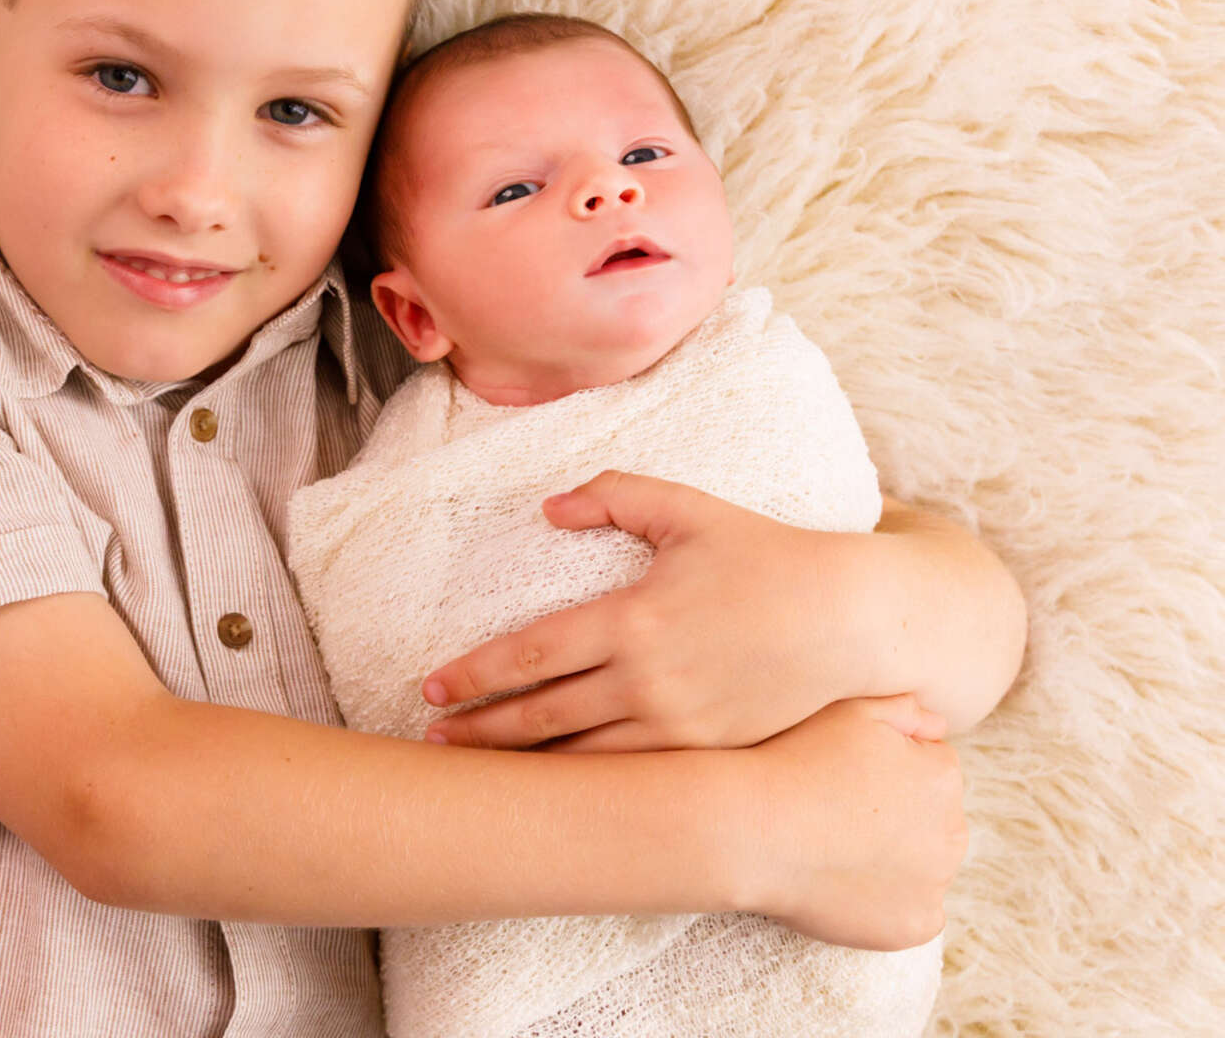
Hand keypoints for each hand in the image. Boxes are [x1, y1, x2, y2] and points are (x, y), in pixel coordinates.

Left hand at [420, 471, 868, 751]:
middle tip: (432, 741)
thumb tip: (551, 505)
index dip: (476, 674)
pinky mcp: (708, 753)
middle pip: (542, 715)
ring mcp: (678, 725)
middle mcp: (647, 679)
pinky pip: (633, 777)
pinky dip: (586, 785)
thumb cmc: (766, 556)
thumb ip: (615, 496)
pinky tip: (557, 789)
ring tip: (478, 773)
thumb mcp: (688, 510)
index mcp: (632, 618)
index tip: (433, 688)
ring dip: (524, 765)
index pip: (532, 653)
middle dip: (481, 731)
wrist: (851, 621)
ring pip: (582, 757)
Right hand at [742, 694, 965, 949]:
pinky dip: (887, 902)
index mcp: (942, 776)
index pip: (929, 769)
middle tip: (840, 813)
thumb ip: (906, 709)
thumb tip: (940, 727)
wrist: (753, 830)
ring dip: (897, 859)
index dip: (884, 770)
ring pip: (925, 867)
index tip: (845, 776)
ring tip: (839, 847)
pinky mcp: (915, 925)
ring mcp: (936, 884)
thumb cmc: (796, 760)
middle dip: (900, 816)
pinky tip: (846, 882)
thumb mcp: (851, 709)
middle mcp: (953, 831)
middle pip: (933, 820)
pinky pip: (913, 912)